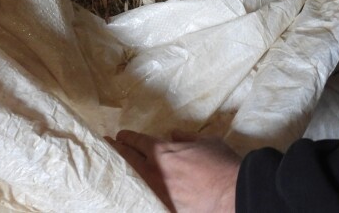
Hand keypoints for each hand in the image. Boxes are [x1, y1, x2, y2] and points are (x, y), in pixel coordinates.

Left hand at [107, 129, 239, 212]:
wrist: (233, 194)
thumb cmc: (222, 164)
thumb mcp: (207, 141)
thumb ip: (187, 137)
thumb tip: (174, 133)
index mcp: (164, 151)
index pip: (137, 141)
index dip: (126, 137)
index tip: (118, 136)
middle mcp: (155, 172)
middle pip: (128, 159)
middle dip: (116, 151)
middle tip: (105, 146)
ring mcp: (157, 193)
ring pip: (132, 179)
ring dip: (122, 171)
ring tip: (112, 168)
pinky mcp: (164, 208)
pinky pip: (144, 197)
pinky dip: (136, 192)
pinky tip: (130, 191)